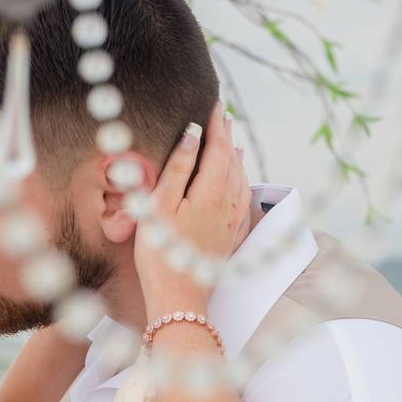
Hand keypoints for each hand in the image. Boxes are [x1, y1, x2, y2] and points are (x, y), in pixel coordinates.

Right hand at [134, 101, 250, 318]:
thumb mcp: (159, 206)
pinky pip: (242, 197)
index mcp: (210, 191)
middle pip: (231, 160)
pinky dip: (240, 179)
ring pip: (240, 177)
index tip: (214, 103)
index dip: (216, 124)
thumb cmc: (160, 253)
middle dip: (226, 136)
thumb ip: (178, 168)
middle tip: (221, 115)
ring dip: (234, 155)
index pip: (217, 147)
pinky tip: (238, 178)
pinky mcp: (231, 235)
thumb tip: (194, 134)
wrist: (179, 298)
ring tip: (230, 140)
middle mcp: (228, 202)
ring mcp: (232, 220)